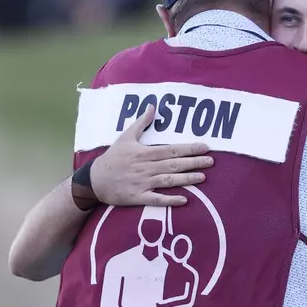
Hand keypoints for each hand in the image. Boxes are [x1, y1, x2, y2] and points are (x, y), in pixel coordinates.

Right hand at [90, 105, 213, 206]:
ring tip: (203, 177)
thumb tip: (153, 106)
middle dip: (193, 163)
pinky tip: (184, 199)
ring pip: (168, 181)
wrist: (95, 181)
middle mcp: (146, 168)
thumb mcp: (125, 137)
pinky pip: (157, 199)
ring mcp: (143, 183)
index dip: (189, 148)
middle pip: (174, 165)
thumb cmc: (112, 158)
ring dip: (186, 179)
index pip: (171, 149)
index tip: (205, 147)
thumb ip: (141, 122)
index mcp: (145, 153)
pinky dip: (170, 200)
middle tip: (211, 162)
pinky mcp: (138, 197)